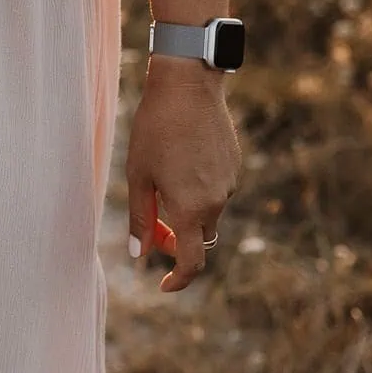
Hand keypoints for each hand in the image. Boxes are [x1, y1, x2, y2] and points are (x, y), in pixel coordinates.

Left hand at [124, 57, 241, 292]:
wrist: (188, 87)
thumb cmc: (155, 129)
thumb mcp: (138, 174)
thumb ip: (140, 217)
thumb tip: (139, 253)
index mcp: (192, 208)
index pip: (192, 261)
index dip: (179, 279)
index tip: (164, 284)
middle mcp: (217, 202)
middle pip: (199, 236)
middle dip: (175, 238)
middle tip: (151, 223)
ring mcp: (229, 183)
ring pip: (206, 211)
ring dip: (185, 210)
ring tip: (159, 176)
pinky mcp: (233, 166)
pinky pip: (214, 189)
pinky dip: (196, 188)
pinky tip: (179, 158)